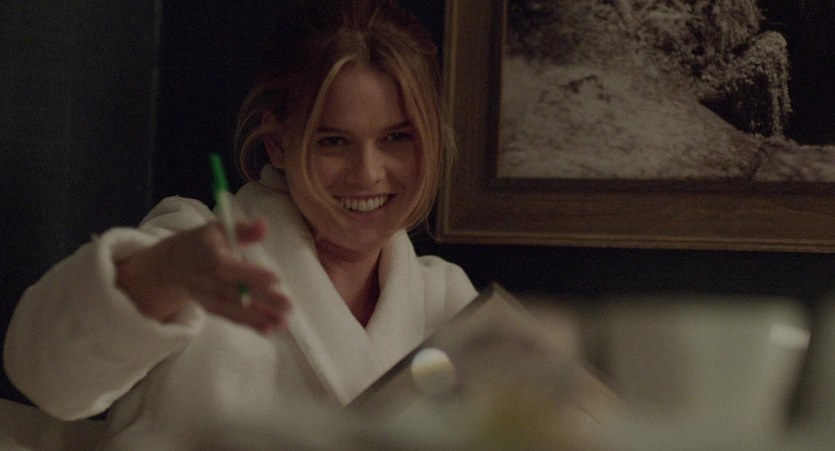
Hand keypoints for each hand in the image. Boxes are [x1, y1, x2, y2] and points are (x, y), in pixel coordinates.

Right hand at [117, 219, 290, 333]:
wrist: (170, 265)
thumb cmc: (202, 243)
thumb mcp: (218, 229)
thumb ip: (243, 229)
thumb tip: (264, 226)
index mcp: (205, 254)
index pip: (226, 267)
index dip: (250, 274)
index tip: (276, 280)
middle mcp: (202, 278)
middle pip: (233, 291)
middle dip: (262, 300)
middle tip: (288, 306)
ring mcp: (204, 296)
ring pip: (233, 308)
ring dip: (259, 317)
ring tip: (283, 322)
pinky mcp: (209, 307)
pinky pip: (229, 316)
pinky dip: (248, 323)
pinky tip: (269, 329)